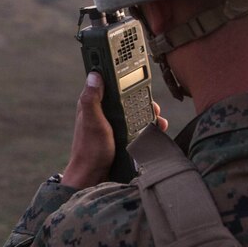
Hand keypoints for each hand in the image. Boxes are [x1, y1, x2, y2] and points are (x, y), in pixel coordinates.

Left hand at [61, 72, 167, 189]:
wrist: (95, 178)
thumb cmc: (90, 151)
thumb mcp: (92, 122)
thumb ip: (92, 99)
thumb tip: (94, 75)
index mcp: (94, 104)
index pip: (108, 82)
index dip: (120, 75)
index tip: (135, 68)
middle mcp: (105, 112)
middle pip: (128, 96)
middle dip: (142, 96)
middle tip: (152, 102)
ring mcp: (115, 124)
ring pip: (137, 111)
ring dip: (149, 113)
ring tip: (157, 117)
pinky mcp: (125, 135)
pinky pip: (141, 126)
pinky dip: (150, 126)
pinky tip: (157, 128)